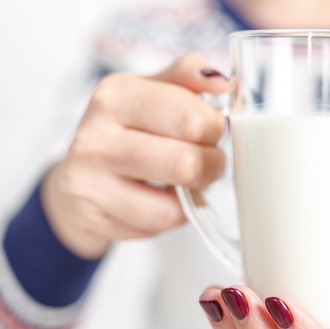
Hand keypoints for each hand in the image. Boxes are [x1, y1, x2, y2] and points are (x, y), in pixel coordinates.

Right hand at [41, 54, 228, 257]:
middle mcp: (95, 138)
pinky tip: (161, 199)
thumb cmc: (129, 128)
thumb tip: (222, 82)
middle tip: (207, 160)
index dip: (215, 129)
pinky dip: (172, 216)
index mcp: (116, 96)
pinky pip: (157, 226)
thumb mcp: (153, 89)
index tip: (211, 130)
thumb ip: (188, 76)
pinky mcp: (93, 218)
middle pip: (185, 165)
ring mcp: (88, 182)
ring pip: (172, 207)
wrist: (82, 172)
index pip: (190, 118)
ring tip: (185, 181)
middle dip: (211, 166)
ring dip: (192, 196)